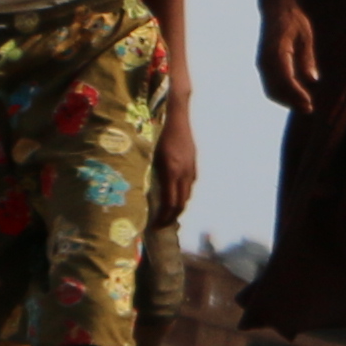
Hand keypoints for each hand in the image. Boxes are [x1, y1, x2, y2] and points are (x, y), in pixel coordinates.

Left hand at [153, 106, 198, 228]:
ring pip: (186, 195)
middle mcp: (184, 174)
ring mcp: (190, 170)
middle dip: (172, 217)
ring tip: (168, 213)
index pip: (170, 203)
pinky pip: (189, 185)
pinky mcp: (193, 166)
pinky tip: (175, 194)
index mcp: (171, 172)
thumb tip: (151, 194)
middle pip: (181, 204)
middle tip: (162, 224)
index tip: (156, 226)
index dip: (164, 217)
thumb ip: (155, 176)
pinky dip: (182, 195)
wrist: (178, 119)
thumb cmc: (160, 137)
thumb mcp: (153, 157)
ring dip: (178, 207)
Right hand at [259, 0, 320, 113]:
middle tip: (309, 108)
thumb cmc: (293, 20)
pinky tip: (295, 96)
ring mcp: (262, 62)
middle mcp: (266, 59)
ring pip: (271, 89)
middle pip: (276, 88)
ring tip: (304, 105)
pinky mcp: (263, 64)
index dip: (296, 94)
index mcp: (277, 51)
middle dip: (292, 101)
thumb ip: (307, 58)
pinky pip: (269, 83)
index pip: (285, 79)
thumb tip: (313, 80)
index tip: (309, 104)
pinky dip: (281, 93)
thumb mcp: (305, 36)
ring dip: (286, 100)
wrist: (274, 7)